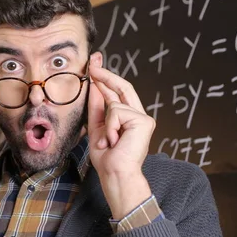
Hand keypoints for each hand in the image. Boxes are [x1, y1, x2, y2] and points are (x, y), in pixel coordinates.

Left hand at [87, 57, 154, 219]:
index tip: (95, 63)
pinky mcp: (144, 121)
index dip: (106, 77)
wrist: (115, 173)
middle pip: (122, 87)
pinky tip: (114, 140)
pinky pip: (117, 112)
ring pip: (114, 105)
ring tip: (109, 141)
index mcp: (127, 117)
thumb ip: (98, 106)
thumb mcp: (97, 126)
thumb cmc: (106, 156)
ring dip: (106, 124)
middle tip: (93, 62)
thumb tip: (94, 84)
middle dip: (105, 74)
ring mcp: (143, 118)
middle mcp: (138, 115)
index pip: (117, 92)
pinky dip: (111, 127)